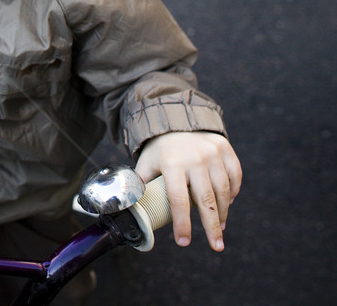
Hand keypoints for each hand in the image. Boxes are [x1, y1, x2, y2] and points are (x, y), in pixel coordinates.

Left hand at [135, 131, 241, 251]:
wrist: (175, 119)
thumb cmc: (159, 150)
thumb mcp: (146, 164)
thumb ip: (140, 185)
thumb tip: (130, 210)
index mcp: (172, 164)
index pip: (178, 200)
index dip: (182, 223)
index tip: (183, 242)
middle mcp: (195, 158)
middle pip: (206, 200)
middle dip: (211, 227)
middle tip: (216, 247)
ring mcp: (212, 153)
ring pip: (223, 191)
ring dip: (222, 213)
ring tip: (218, 228)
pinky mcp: (225, 149)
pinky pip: (235, 176)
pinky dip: (233, 192)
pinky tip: (227, 204)